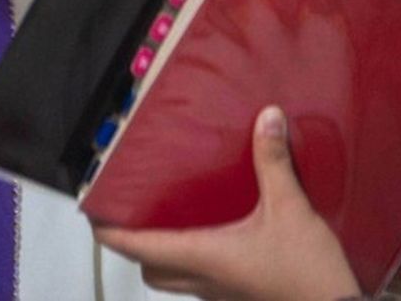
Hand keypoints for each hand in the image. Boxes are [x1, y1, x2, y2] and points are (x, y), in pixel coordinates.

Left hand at [93, 106, 358, 300]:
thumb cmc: (308, 272)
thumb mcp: (291, 209)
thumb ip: (273, 162)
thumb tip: (266, 118)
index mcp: (202, 256)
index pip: (138, 246)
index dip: (109, 231)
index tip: (92, 213)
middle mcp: (204, 278)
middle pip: (149, 269)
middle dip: (133, 245)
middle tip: (128, 213)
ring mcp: (221, 293)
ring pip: (173, 278)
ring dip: (162, 255)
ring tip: (163, 221)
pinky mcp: (240, 297)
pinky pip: (201, 280)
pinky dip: (191, 260)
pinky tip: (209, 236)